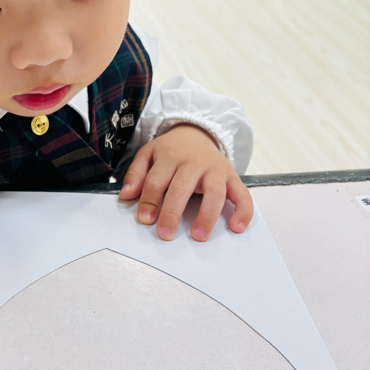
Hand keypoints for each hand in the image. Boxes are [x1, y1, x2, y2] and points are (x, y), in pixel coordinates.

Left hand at [118, 124, 253, 240]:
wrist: (197, 133)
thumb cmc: (171, 150)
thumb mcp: (149, 153)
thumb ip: (136, 173)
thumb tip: (125, 195)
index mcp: (170, 157)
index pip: (156, 181)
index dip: (149, 201)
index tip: (144, 220)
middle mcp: (194, 163)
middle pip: (182, 187)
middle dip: (173, 212)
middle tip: (166, 234)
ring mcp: (215, 170)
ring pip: (214, 192)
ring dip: (207, 215)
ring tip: (199, 236)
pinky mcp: (232, 176)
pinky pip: (242, 194)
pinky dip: (243, 211)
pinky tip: (236, 227)